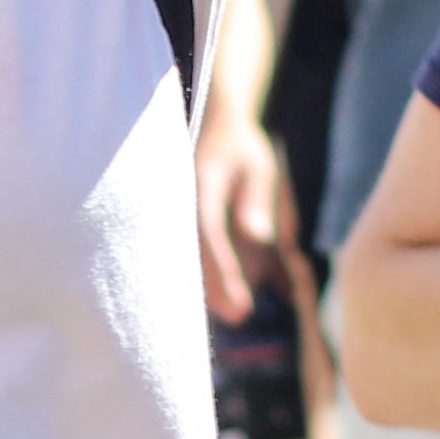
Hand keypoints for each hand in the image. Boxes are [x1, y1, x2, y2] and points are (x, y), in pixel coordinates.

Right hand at [197, 108, 293, 328]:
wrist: (215, 124)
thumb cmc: (241, 147)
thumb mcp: (258, 166)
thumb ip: (256, 198)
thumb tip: (258, 235)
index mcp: (202, 181)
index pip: (209, 227)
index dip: (222, 264)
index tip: (239, 296)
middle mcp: (184, 200)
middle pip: (192, 249)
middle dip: (214, 285)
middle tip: (238, 314)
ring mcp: (180, 211)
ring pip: (188, 255)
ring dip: (209, 286)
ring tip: (235, 313)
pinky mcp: (184, 221)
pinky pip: (192, 252)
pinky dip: (207, 275)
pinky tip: (223, 299)